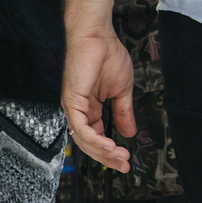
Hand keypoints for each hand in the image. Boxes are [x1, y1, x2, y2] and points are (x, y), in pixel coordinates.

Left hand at [61, 0, 132, 172]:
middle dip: (108, 158)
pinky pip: (81, 128)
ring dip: (103, 152)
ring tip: (120, 156)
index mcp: (88, 111)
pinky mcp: (71, 101)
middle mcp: (78, 112)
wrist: (98, 36)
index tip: (126, 161)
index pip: (97, 138)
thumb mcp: (121, 91)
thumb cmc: (107, 57)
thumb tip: (130, 132)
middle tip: (124, 165)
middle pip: (89, 144)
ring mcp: (73, 108)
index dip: (110, 152)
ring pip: (84, 140)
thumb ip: (123, 113)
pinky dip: (95, 139)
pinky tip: (110, 145)